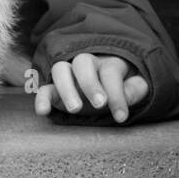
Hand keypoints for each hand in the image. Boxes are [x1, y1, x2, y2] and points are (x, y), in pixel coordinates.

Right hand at [34, 53, 149, 123]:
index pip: (110, 71)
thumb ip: (135, 88)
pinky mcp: (55, 89)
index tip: (121, 116)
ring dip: (66, 88)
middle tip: (99, 104)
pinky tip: (43, 111)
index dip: (117, 93)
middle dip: (90, 83)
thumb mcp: (136, 85)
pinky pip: (45, 88)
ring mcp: (69, 75)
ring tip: (75, 109)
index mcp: (108, 61)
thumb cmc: (124, 85)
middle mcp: (87, 64)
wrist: (109, 84)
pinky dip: (42, 97)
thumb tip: (126, 97)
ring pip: (60, 70)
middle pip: (82, 62)